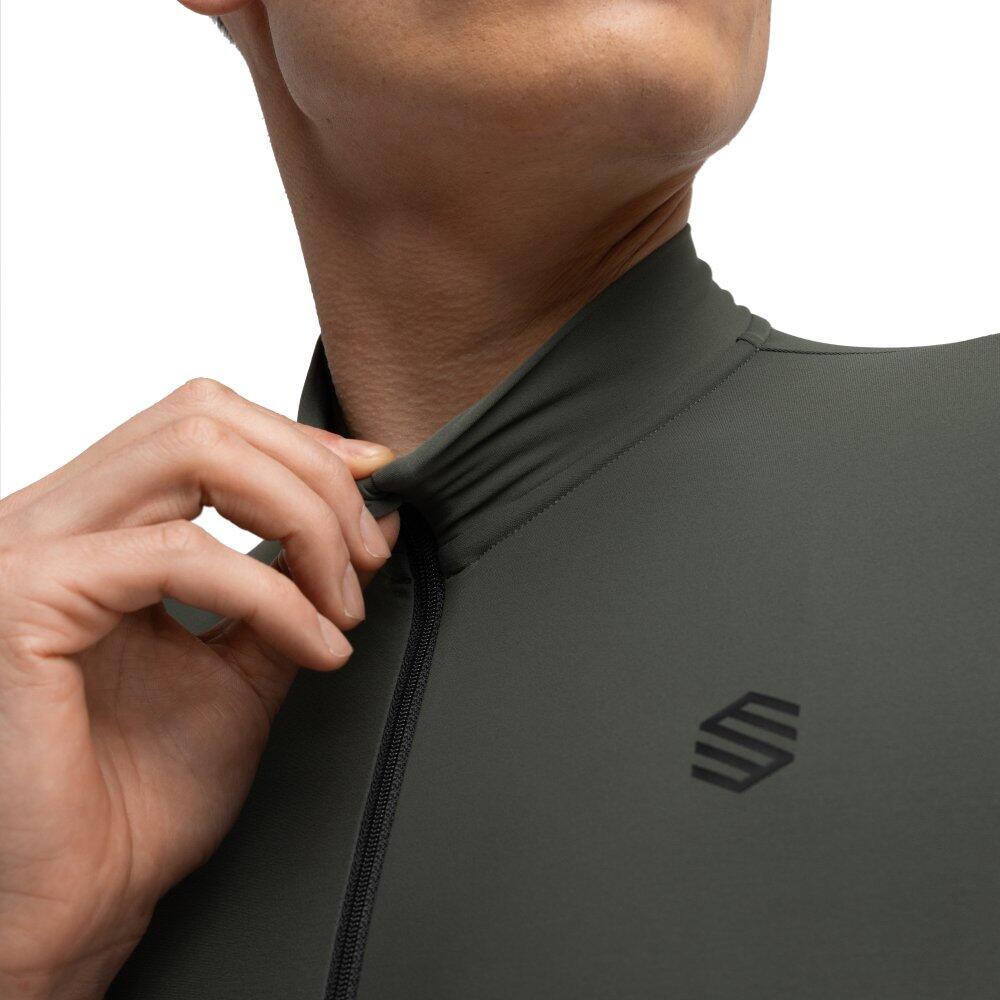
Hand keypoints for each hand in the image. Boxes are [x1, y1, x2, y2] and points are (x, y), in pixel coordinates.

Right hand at [0, 378, 399, 998]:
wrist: (87, 896)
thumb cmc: (146, 791)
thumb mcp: (246, 661)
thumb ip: (294, 582)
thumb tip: (369, 519)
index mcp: (92, 525)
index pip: (199, 421)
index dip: (300, 440)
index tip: (376, 480)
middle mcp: (50, 518)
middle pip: (204, 416)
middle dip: (314, 476)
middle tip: (367, 553)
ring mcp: (28, 550)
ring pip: (194, 451)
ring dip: (303, 518)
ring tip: (344, 603)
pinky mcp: (26, 598)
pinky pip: (183, 553)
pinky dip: (272, 593)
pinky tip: (314, 643)